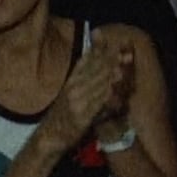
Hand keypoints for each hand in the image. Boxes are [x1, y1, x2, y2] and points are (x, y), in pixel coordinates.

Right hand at [40, 29, 134, 153]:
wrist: (50, 136)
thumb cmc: (62, 115)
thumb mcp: (70, 92)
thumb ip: (82, 77)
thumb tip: (95, 62)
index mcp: (72, 80)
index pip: (87, 59)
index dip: (100, 48)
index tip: (113, 40)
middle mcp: (73, 87)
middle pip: (95, 68)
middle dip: (112, 57)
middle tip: (127, 47)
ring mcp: (77, 100)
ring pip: (98, 82)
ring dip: (113, 71)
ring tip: (125, 61)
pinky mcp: (82, 115)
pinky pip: (97, 101)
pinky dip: (108, 92)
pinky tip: (116, 86)